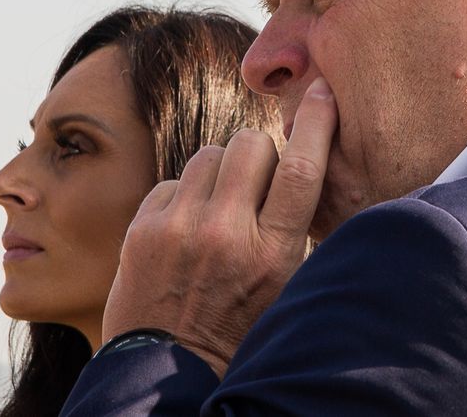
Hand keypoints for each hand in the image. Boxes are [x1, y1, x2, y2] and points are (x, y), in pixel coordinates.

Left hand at [101, 78, 337, 377]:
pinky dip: (183, 196)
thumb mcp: (286, 285)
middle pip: (254, 144)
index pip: (303, 169)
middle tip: (258, 181)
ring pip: (210, 153)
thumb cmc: (239, 328)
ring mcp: (180, 229)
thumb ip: (294, 228)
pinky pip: (173, 180)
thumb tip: (306, 166)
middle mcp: (227, 235)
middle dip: (261, 151)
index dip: (319, 123)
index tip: (324, 94)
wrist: (170, 372)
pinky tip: (186, 229)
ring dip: (221, 170)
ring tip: (219, 208)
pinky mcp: (142, 230)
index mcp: (274, 253)